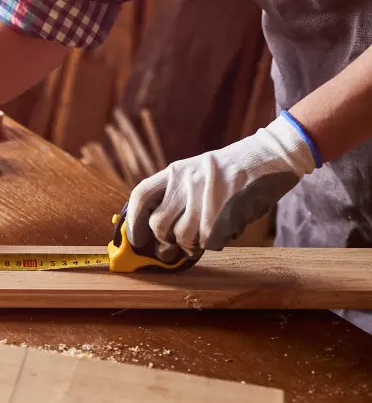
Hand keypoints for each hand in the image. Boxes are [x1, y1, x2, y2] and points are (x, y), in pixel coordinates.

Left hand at [127, 112, 317, 262]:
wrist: (269, 156)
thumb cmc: (232, 170)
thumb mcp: (197, 172)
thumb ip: (176, 196)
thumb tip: (159, 236)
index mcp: (176, 171)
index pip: (141, 196)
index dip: (133, 221)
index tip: (135, 239)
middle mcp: (186, 182)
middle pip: (159, 224)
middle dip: (165, 240)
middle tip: (176, 243)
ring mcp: (206, 198)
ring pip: (183, 237)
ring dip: (191, 245)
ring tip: (203, 237)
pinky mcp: (226, 213)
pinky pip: (210, 242)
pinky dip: (214, 244)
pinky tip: (223, 232)